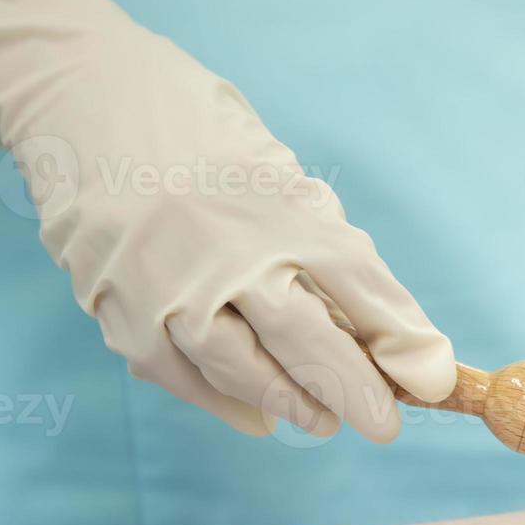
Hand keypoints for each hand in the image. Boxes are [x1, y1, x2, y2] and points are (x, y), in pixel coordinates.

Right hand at [0, 0, 453, 438]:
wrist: (88, 99)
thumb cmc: (211, 150)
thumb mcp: (285, 184)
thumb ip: (335, 260)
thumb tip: (399, 347)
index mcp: (283, 206)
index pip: (359, 285)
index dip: (402, 341)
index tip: (435, 383)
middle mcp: (229, 245)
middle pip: (305, 337)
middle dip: (353, 389)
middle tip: (385, 425)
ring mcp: (169, 280)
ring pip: (240, 366)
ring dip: (291, 401)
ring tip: (324, 420)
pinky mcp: (120, 305)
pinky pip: (179, 373)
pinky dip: (224, 401)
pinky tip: (261, 416)